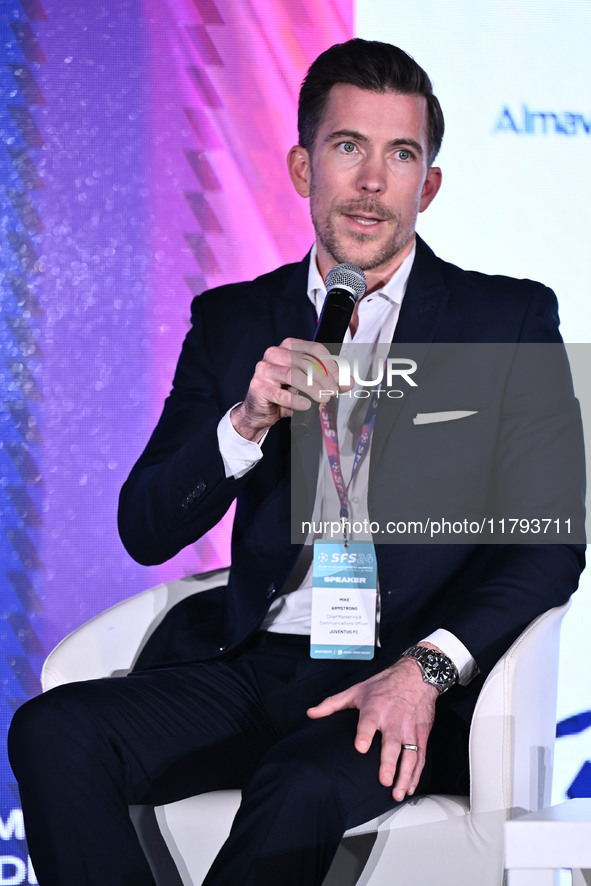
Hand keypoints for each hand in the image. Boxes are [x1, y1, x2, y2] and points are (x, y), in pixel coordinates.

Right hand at [230, 338, 343, 441]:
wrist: (261, 411)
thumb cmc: (284, 393)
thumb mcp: (309, 386)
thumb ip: (329, 382)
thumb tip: (348, 382)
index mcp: (289, 347)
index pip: (315, 349)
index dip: (330, 364)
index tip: (340, 380)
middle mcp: (275, 353)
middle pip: (305, 361)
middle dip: (324, 378)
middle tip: (333, 392)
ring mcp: (264, 369)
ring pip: (293, 375)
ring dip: (312, 388)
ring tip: (323, 399)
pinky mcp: (258, 386)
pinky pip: (280, 393)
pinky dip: (296, 400)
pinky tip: (306, 406)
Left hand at [307, 657, 438, 800]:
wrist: (416, 676)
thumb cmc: (384, 684)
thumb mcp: (356, 690)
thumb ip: (332, 704)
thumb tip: (311, 713)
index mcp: (375, 708)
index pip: (368, 722)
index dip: (364, 734)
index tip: (360, 747)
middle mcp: (393, 720)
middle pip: (391, 743)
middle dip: (388, 763)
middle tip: (384, 780)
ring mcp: (409, 729)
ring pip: (410, 755)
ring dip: (405, 775)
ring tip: (398, 793)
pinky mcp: (421, 735)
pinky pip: (420, 757)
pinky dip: (416, 773)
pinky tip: (410, 787)